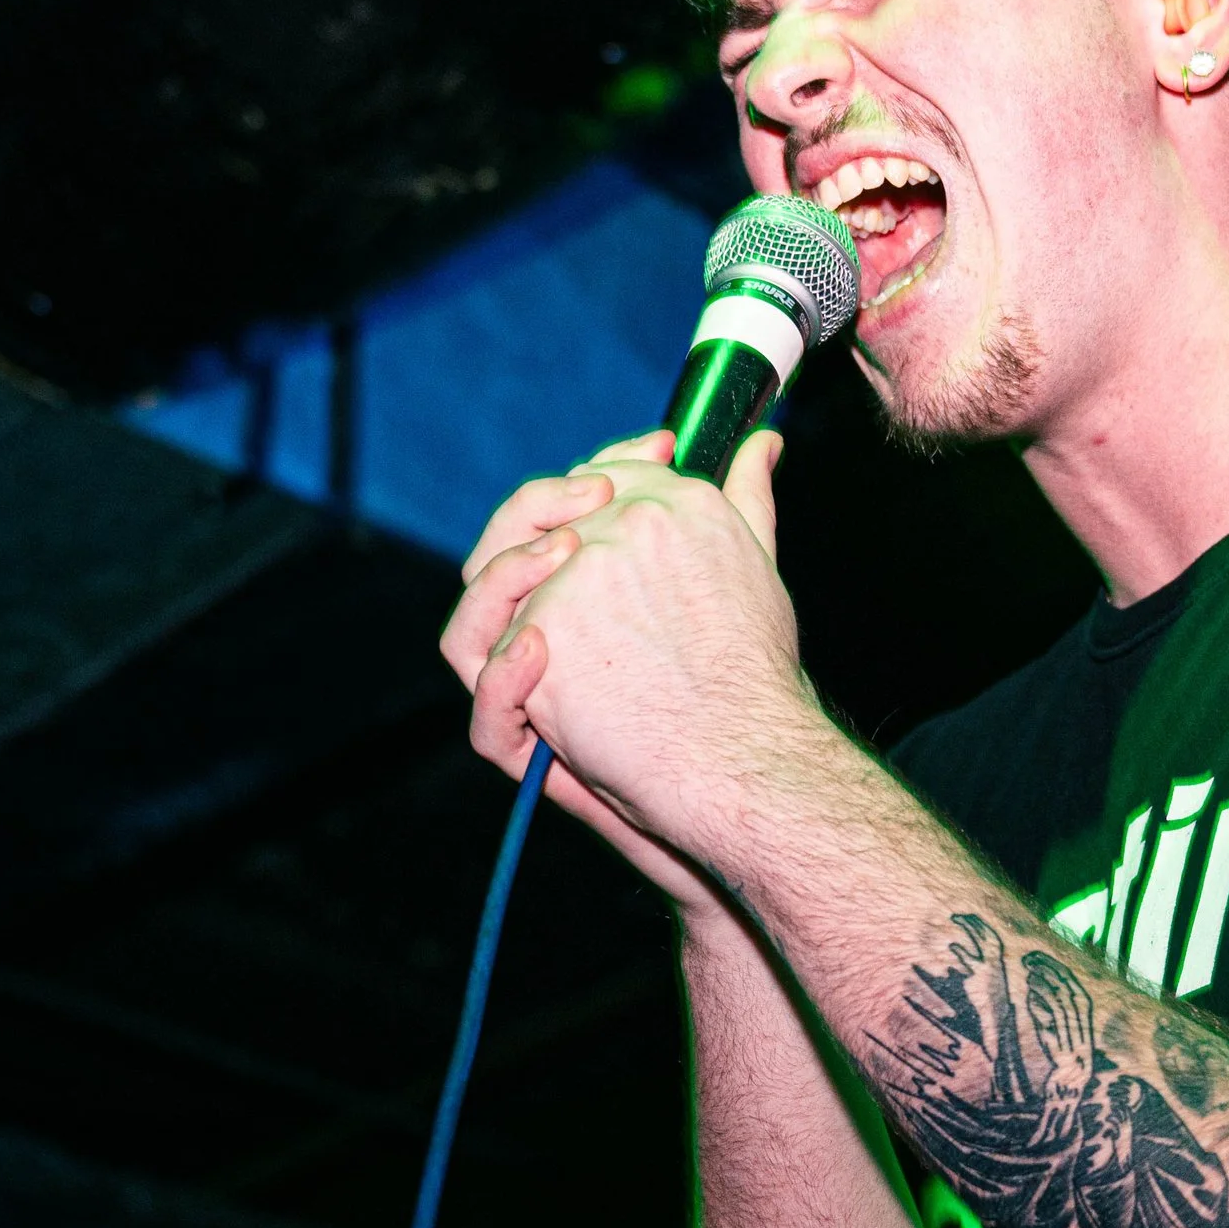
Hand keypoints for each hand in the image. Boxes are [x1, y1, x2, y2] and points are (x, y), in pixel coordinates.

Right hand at [440, 427, 802, 900]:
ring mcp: (530, 699)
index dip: (588, 475)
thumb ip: (740, 515)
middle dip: (533, 514)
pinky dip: (501, 680)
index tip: (660, 445)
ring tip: (557, 554)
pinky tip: (536, 646)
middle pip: (494, 565)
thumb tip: (762, 439)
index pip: (548, 518)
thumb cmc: (740, 690)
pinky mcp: (534, 754)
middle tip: (597, 497)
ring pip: (466, 635)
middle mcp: (539, 642)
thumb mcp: (743, 590)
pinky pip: (487, 721)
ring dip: (500, 584)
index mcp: (574, 597)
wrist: (746, 787)